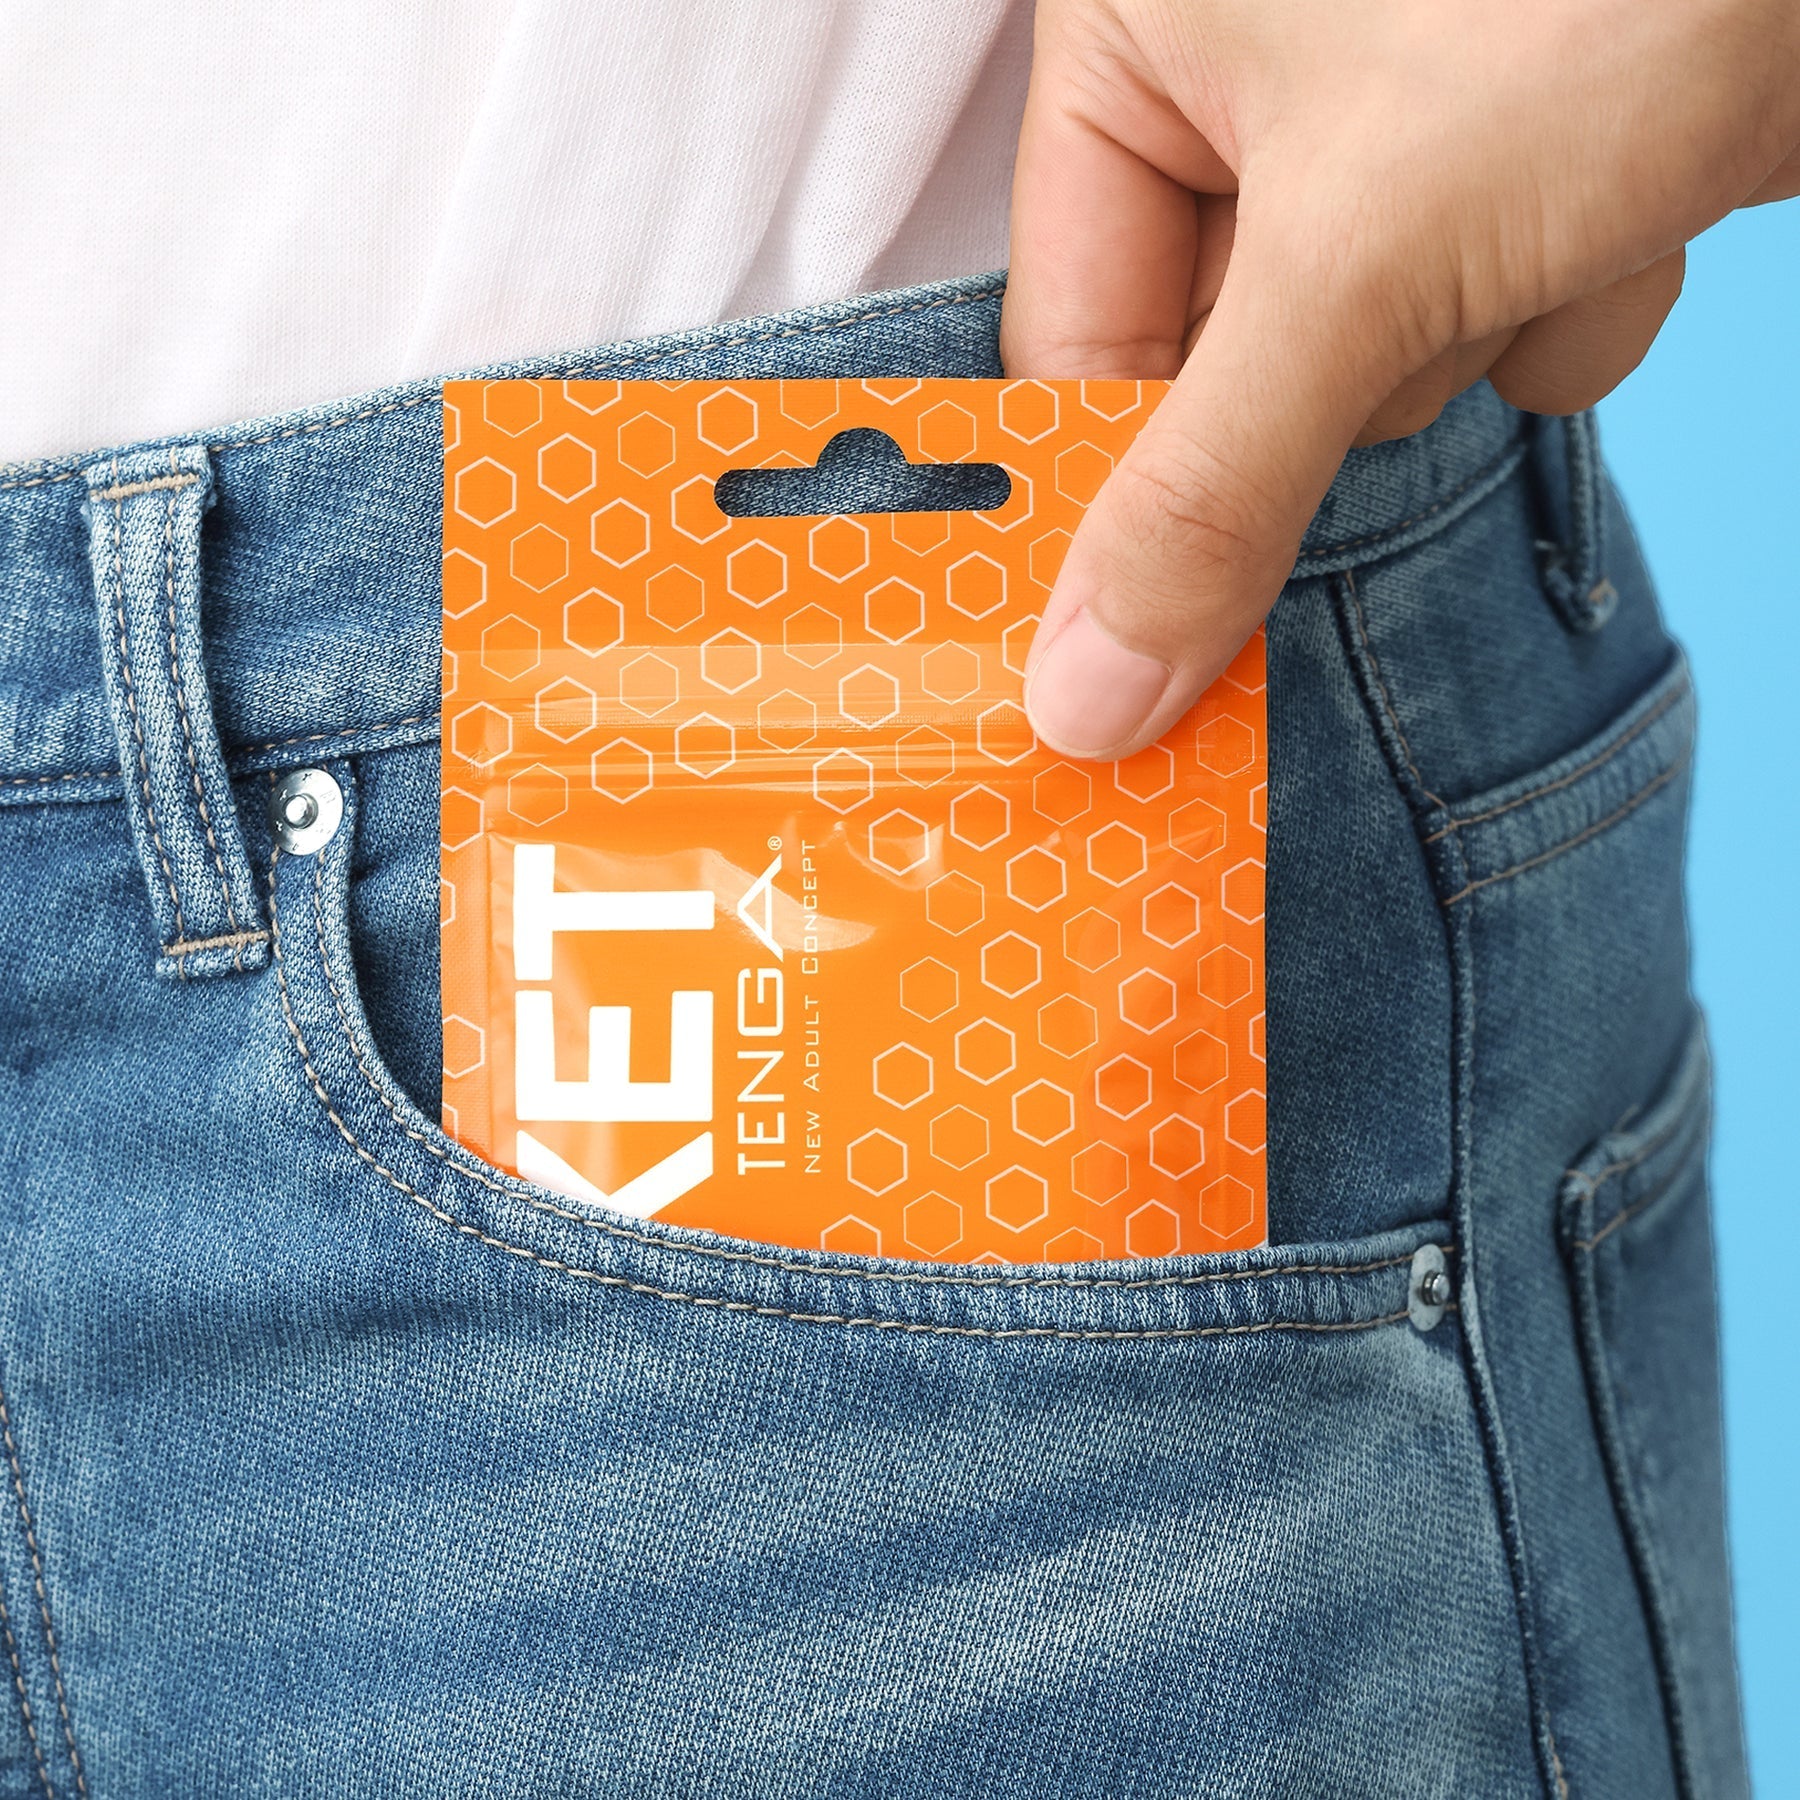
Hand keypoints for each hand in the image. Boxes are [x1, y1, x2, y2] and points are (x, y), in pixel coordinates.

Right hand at [1004, 0, 1799, 757]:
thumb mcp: (1361, 258)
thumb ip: (1207, 495)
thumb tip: (1082, 700)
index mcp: (1134, 38)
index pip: (1071, 344)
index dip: (1122, 499)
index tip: (1138, 656)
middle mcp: (1243, 78)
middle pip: (1221, 376)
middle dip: (1350, 368)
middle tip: (1409, 305)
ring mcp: (1387, 128)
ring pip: (1373, 367)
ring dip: (1475, 333)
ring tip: (1551, 203)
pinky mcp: (1512, 173)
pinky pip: (1493, 328)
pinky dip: (1570, 301)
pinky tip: (1631, 198)